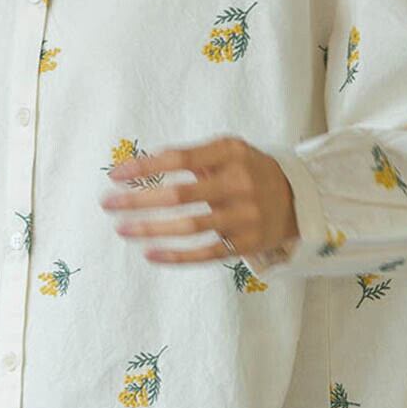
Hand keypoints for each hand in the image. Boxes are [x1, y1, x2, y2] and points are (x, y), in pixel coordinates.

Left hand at [98, 135, 296, 262]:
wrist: (298, 198)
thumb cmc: (248, 170)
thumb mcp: (228, 151)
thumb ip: (192, 156)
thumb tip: (141, 167)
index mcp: (230, 154)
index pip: (179, 159)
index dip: (145, 167)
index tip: (115, 175)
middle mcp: (238, 184)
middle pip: (180, 196)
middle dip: (139, 201)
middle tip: (108, 204)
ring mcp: (244, 216)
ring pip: (190, 227)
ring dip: (151, 229)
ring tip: (122, 229)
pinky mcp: (246, 243)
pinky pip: (205, 253)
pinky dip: (176, 257)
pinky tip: (150, 254)